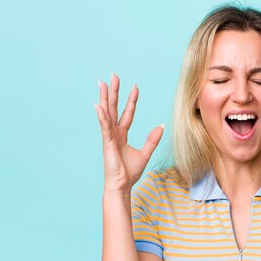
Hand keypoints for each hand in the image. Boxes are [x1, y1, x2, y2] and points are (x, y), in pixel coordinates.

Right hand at [94, 72, 163, 192]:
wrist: (122, 186)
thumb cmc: (130, 172)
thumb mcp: (145, 153)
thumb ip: (152, 139)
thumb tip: (161, 126)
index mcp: (121, 134)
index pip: (127, 113)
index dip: (131, 100)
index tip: (135, 86)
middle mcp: (114, 133)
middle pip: (114, 107)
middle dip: (114, 91)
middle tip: (113, 75)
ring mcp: (109, 137)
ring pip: (106, 113)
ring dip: (105, 98)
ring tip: (102, 82)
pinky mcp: (107, 143)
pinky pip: (105, 127)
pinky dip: (102, 116)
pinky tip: (99, 105)